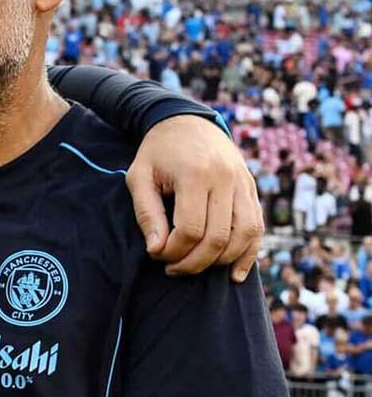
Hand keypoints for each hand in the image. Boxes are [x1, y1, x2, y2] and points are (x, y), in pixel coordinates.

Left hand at [127, 114, 262, 281]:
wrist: (186, 121)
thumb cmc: (157, 152)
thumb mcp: (139, 177)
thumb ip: (147, 213)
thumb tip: (157, 250)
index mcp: (195, 174)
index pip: (191, 229)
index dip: (174, 251)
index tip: (157, 254)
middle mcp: (225, 179)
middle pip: (219, 237)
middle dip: (194, 262)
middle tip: (172, 268)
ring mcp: (243, 183)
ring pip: (244, 235)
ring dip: (220, 261)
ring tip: (195, 266)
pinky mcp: (251, 189)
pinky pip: (257, 228)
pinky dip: (248, 254)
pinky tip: (233, 274)